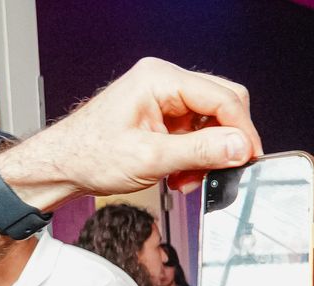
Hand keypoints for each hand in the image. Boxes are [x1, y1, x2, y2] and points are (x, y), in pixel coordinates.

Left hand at [2, 57, 261, 199]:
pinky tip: (181, 173)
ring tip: (189, 177)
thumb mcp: (150, 158)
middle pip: (223, 103)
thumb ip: (200, 152)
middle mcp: (163, 81)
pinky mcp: (163, 115)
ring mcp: (164, 97)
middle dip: (225, 141)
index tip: (249, 158)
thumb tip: (240, 147)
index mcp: (159, 79)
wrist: (63, 166)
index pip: (222, 97)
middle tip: (222, 169)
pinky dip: (196, 156)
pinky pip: (197, 132)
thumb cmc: (90, 155)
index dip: (243, 131)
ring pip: (212, 121)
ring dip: (208, 154)